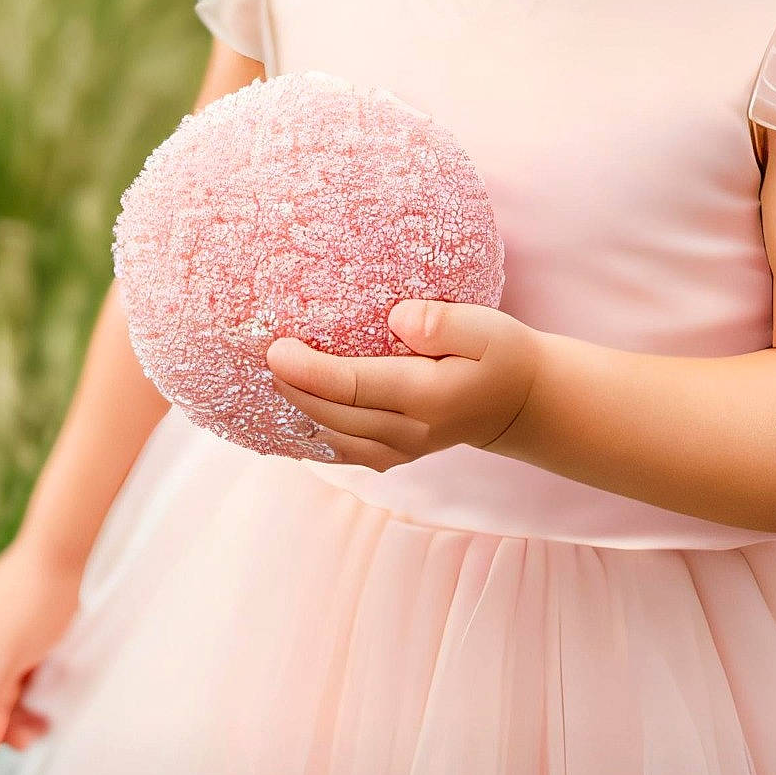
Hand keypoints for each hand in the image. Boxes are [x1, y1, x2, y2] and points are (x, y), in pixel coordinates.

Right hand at [0, 537, 83, 762]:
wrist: (68, 548)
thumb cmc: (32, 600)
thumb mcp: (7, 656)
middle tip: (24, 742)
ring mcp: (4, 639)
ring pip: (2, 688)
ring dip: (16, 713)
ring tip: (40, 731)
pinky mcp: (30, 636)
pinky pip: (22, 674)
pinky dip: (30, 693)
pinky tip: (45, 710)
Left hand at [267, 300, 541, 470]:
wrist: (520, 402)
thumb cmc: (501, 354)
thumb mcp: (486, 328)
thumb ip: (443, 322)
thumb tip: (397, 319)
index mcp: (428, 397)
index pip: (355, 387)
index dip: (310, 371)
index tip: (276, 349)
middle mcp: (408, 432)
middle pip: (332, 415)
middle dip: (290, 387)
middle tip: (256, 353)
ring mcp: (398, 450)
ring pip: (330, 438)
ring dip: (293, 409)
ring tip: (263, 377)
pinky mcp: (390, 455)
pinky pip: (338, 451)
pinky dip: (306, 433)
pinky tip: (283, 411)